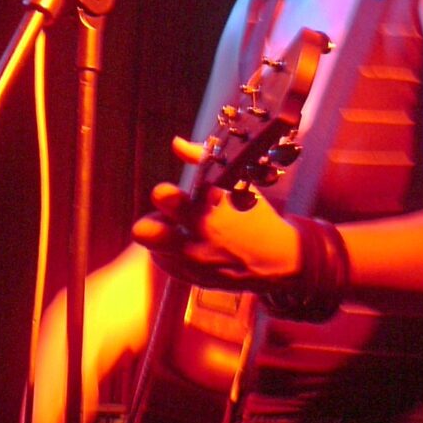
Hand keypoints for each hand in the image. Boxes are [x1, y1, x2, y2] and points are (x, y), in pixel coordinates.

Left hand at [131, 136, 299, 291]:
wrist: (277, 259)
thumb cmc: (254, 215)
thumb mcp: (236, 183)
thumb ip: (203, 160)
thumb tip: (176, 143)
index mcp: (206, 212)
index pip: (165, 197)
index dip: (166, 194)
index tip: (177, 194)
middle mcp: (195, 240)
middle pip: (145, 231)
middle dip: (152, 220)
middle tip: (169, 218)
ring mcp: (191, 264)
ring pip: (152, 248)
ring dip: (163, 237)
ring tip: (184, 230)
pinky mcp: (191, 279)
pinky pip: (166, 263)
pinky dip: (173, 253)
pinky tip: (192, 244)